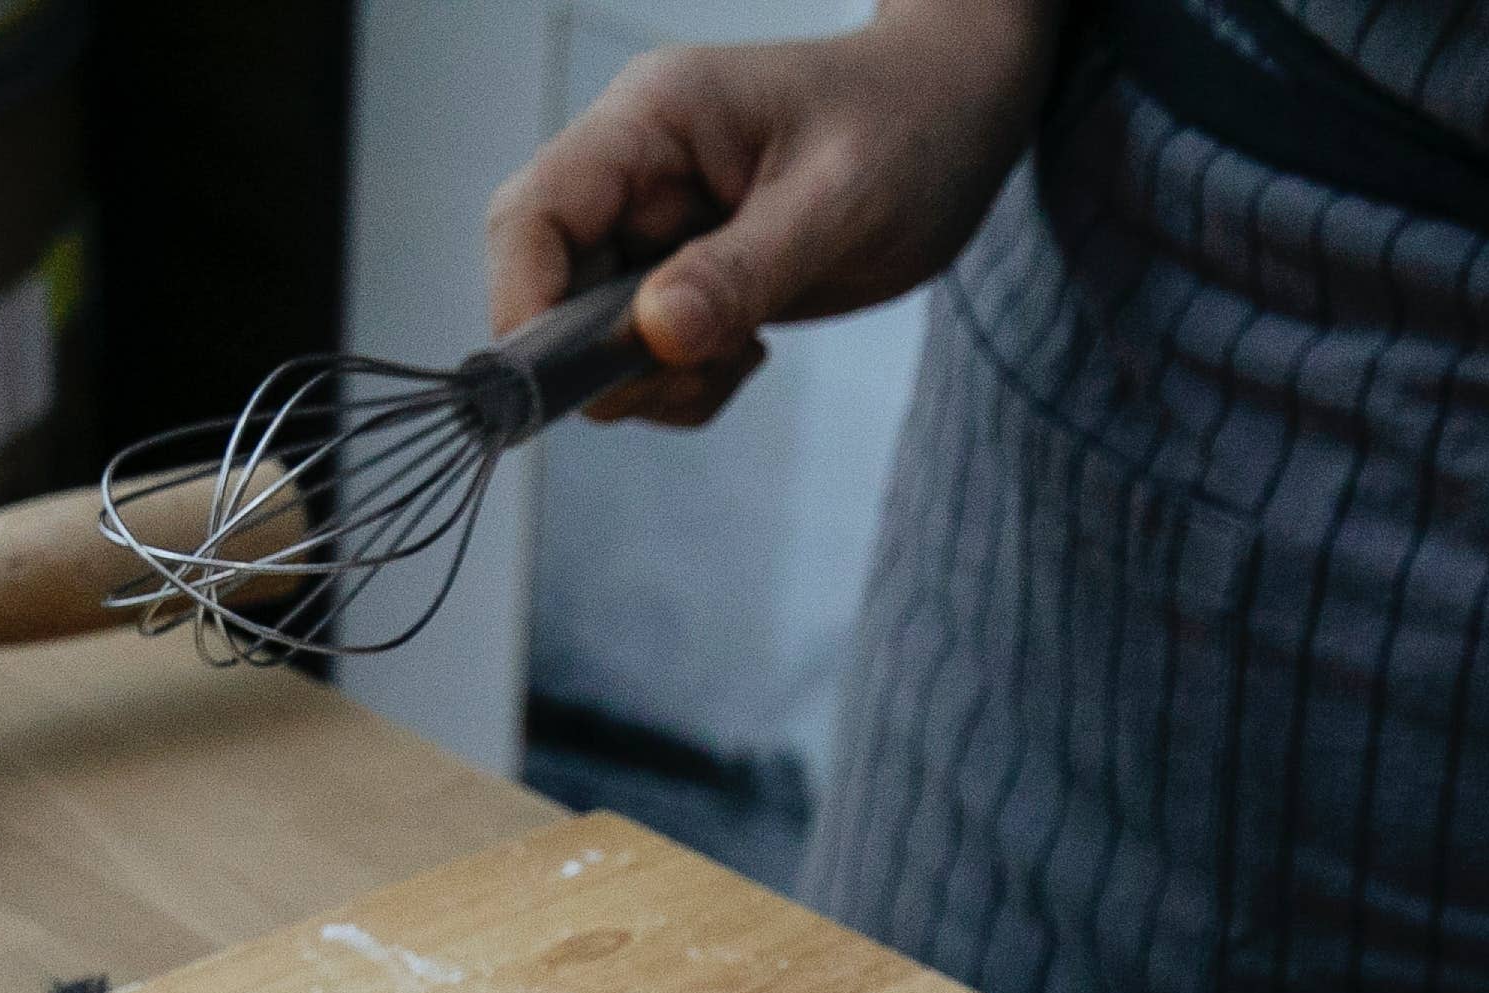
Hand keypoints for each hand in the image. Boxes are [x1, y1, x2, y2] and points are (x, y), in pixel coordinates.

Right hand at [481, 0, 1054, 426]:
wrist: (962, 115)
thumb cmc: (915, 124)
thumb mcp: (842, 203)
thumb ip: (743, 270)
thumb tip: (653, 333)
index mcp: (652, 122)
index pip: (532, 217)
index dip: (526, 308)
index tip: (572, 381)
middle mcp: (634, 171)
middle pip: (547, 285)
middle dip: (606, 356)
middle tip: (699, 368)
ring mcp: (653, 226)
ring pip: (589, 337)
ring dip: (653, 378)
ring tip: (742, 351)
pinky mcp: (680, 274)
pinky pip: (642, 356)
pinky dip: (685, 381)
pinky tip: (747, 347)